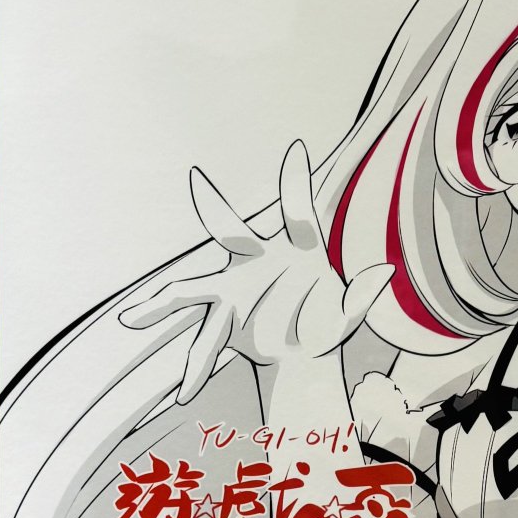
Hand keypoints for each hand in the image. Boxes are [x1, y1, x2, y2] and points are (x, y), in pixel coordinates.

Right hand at [118, 142, 393, 403]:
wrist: (305, 356)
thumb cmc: (325, 324)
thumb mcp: (348, 316)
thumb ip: (362, 296)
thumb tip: (383, 272)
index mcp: (297, 251)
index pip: (298, 214)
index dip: (295, 184)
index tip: (295, 152)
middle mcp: (259, 262)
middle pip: (234, 234)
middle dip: (217, 210)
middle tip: (198, 181)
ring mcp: (236, 289)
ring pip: (196, 287)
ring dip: (165, 299)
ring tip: (133, 315)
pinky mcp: (224, 318)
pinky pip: (201, 336)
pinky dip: (190, 361)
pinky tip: (163, 364)